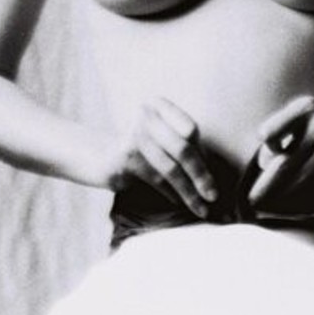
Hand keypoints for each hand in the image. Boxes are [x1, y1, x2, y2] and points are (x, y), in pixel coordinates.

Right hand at [105, 99, 218, 217]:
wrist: (101, 155)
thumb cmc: (140, 148)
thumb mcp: (161, 136)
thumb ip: (183, 145)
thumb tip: (210, 173)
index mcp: (159, 105)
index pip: (190, 129)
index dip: (203, 154)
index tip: (211, 175)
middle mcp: (146, 115)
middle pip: (183, 150)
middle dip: (201, 176)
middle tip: (213, 196)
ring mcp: (134, 135)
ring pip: (170, 169)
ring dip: (188, 193)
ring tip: (200, 208)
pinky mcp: (125, 157)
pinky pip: (156, 180)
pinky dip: (170, 193)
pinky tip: (178, 202)